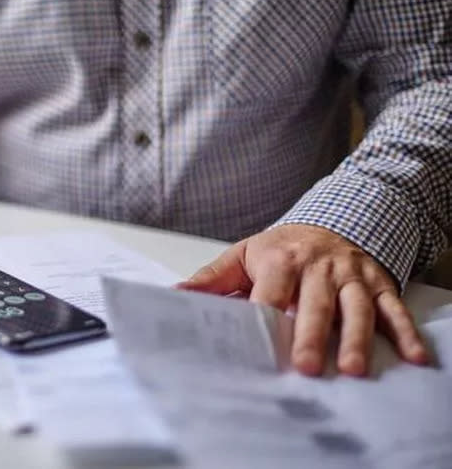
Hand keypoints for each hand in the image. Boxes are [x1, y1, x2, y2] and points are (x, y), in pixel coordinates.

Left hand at [179, 224, 428, 375]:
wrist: (331, 220)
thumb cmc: (282, 248)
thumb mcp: (243, 255)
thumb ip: (212, 279)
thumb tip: (175, 295)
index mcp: (281, 259)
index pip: (271, 292)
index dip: (266, 316)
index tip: (259, 343)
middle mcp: (319, 267)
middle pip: (315, 304)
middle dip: (310, 335)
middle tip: (304, 367)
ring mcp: (351, 276)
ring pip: (355, 308)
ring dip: (356, 339)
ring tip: (352, 369)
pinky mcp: (377, 284)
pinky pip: (393, 308)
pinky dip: (406, 333)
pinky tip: (414, 357)